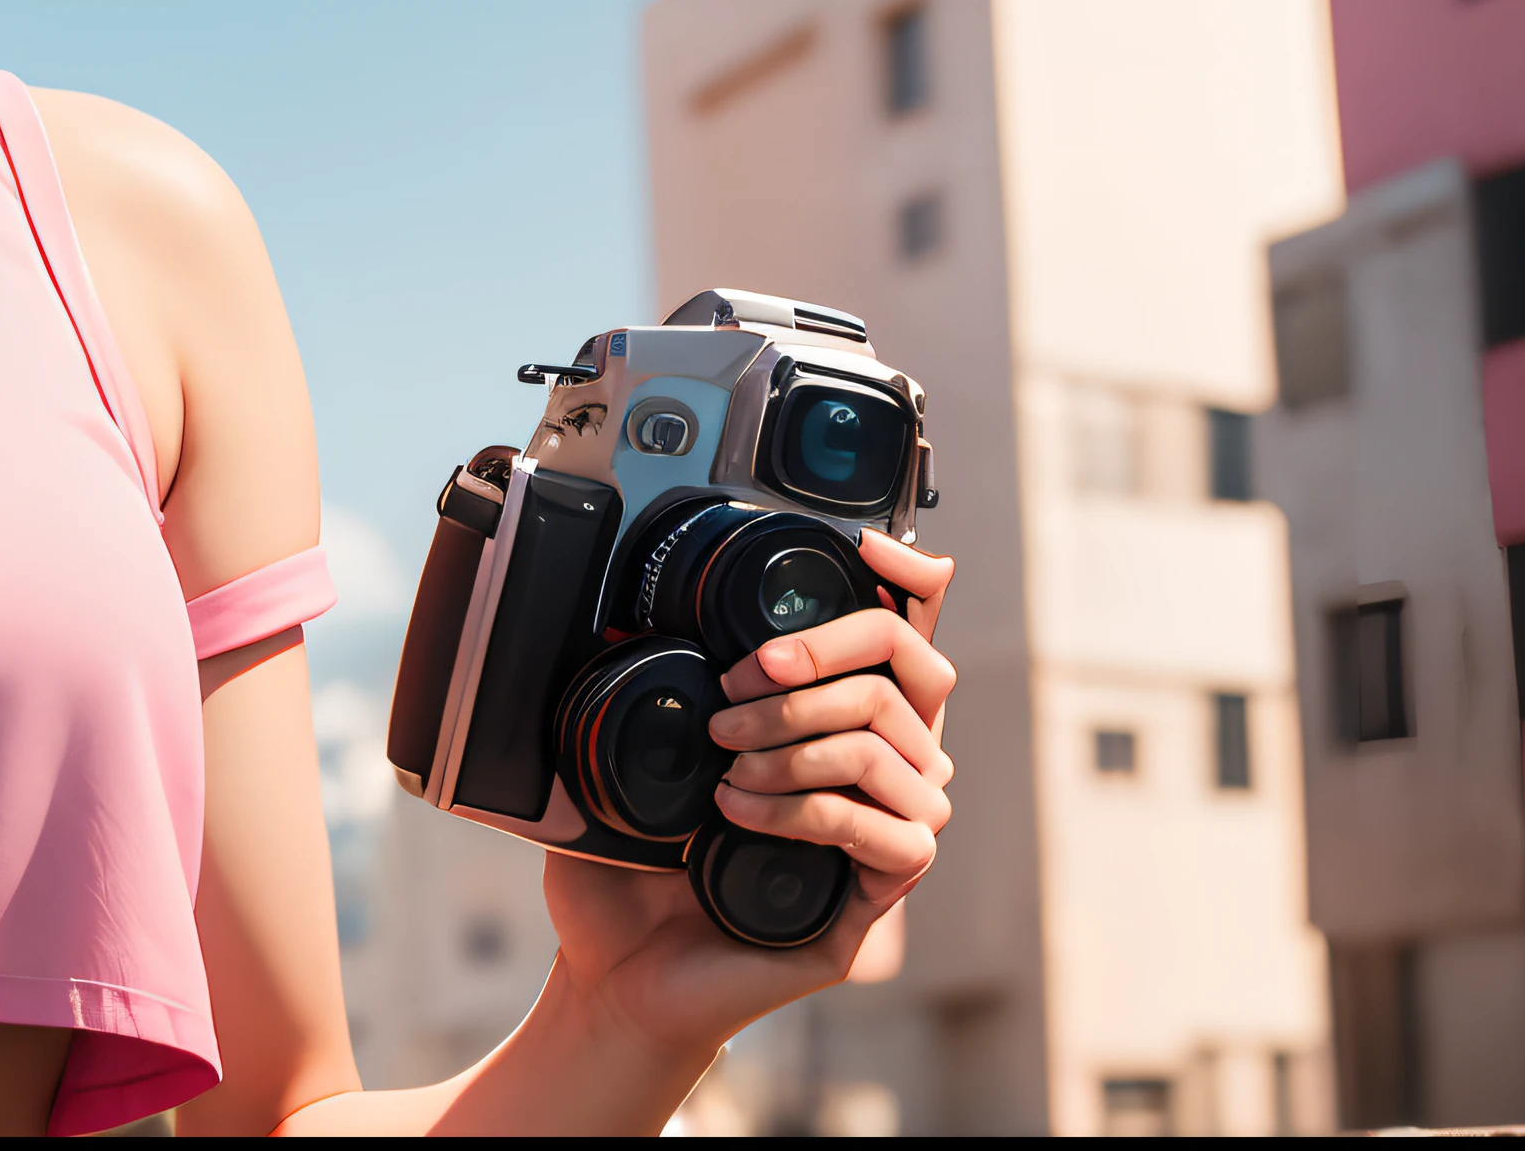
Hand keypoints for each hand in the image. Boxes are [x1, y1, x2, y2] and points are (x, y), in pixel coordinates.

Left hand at [536, 530, 956, 1065]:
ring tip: (724, 770)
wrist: (616, 974)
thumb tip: (617, 623)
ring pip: (892, 746)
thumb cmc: (629, 874)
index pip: (900, 644)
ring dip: (798, 742)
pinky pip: (888, 833)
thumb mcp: (626, 762)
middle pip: (908, 677)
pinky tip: (738, 817)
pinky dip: (807, 811)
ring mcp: (886, 838)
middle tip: (732, 695)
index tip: (869, 550)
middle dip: (815, 663)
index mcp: (831, 732)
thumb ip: (639, 693)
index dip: (903, 587)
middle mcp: (878, 778)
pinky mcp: (878, 902)